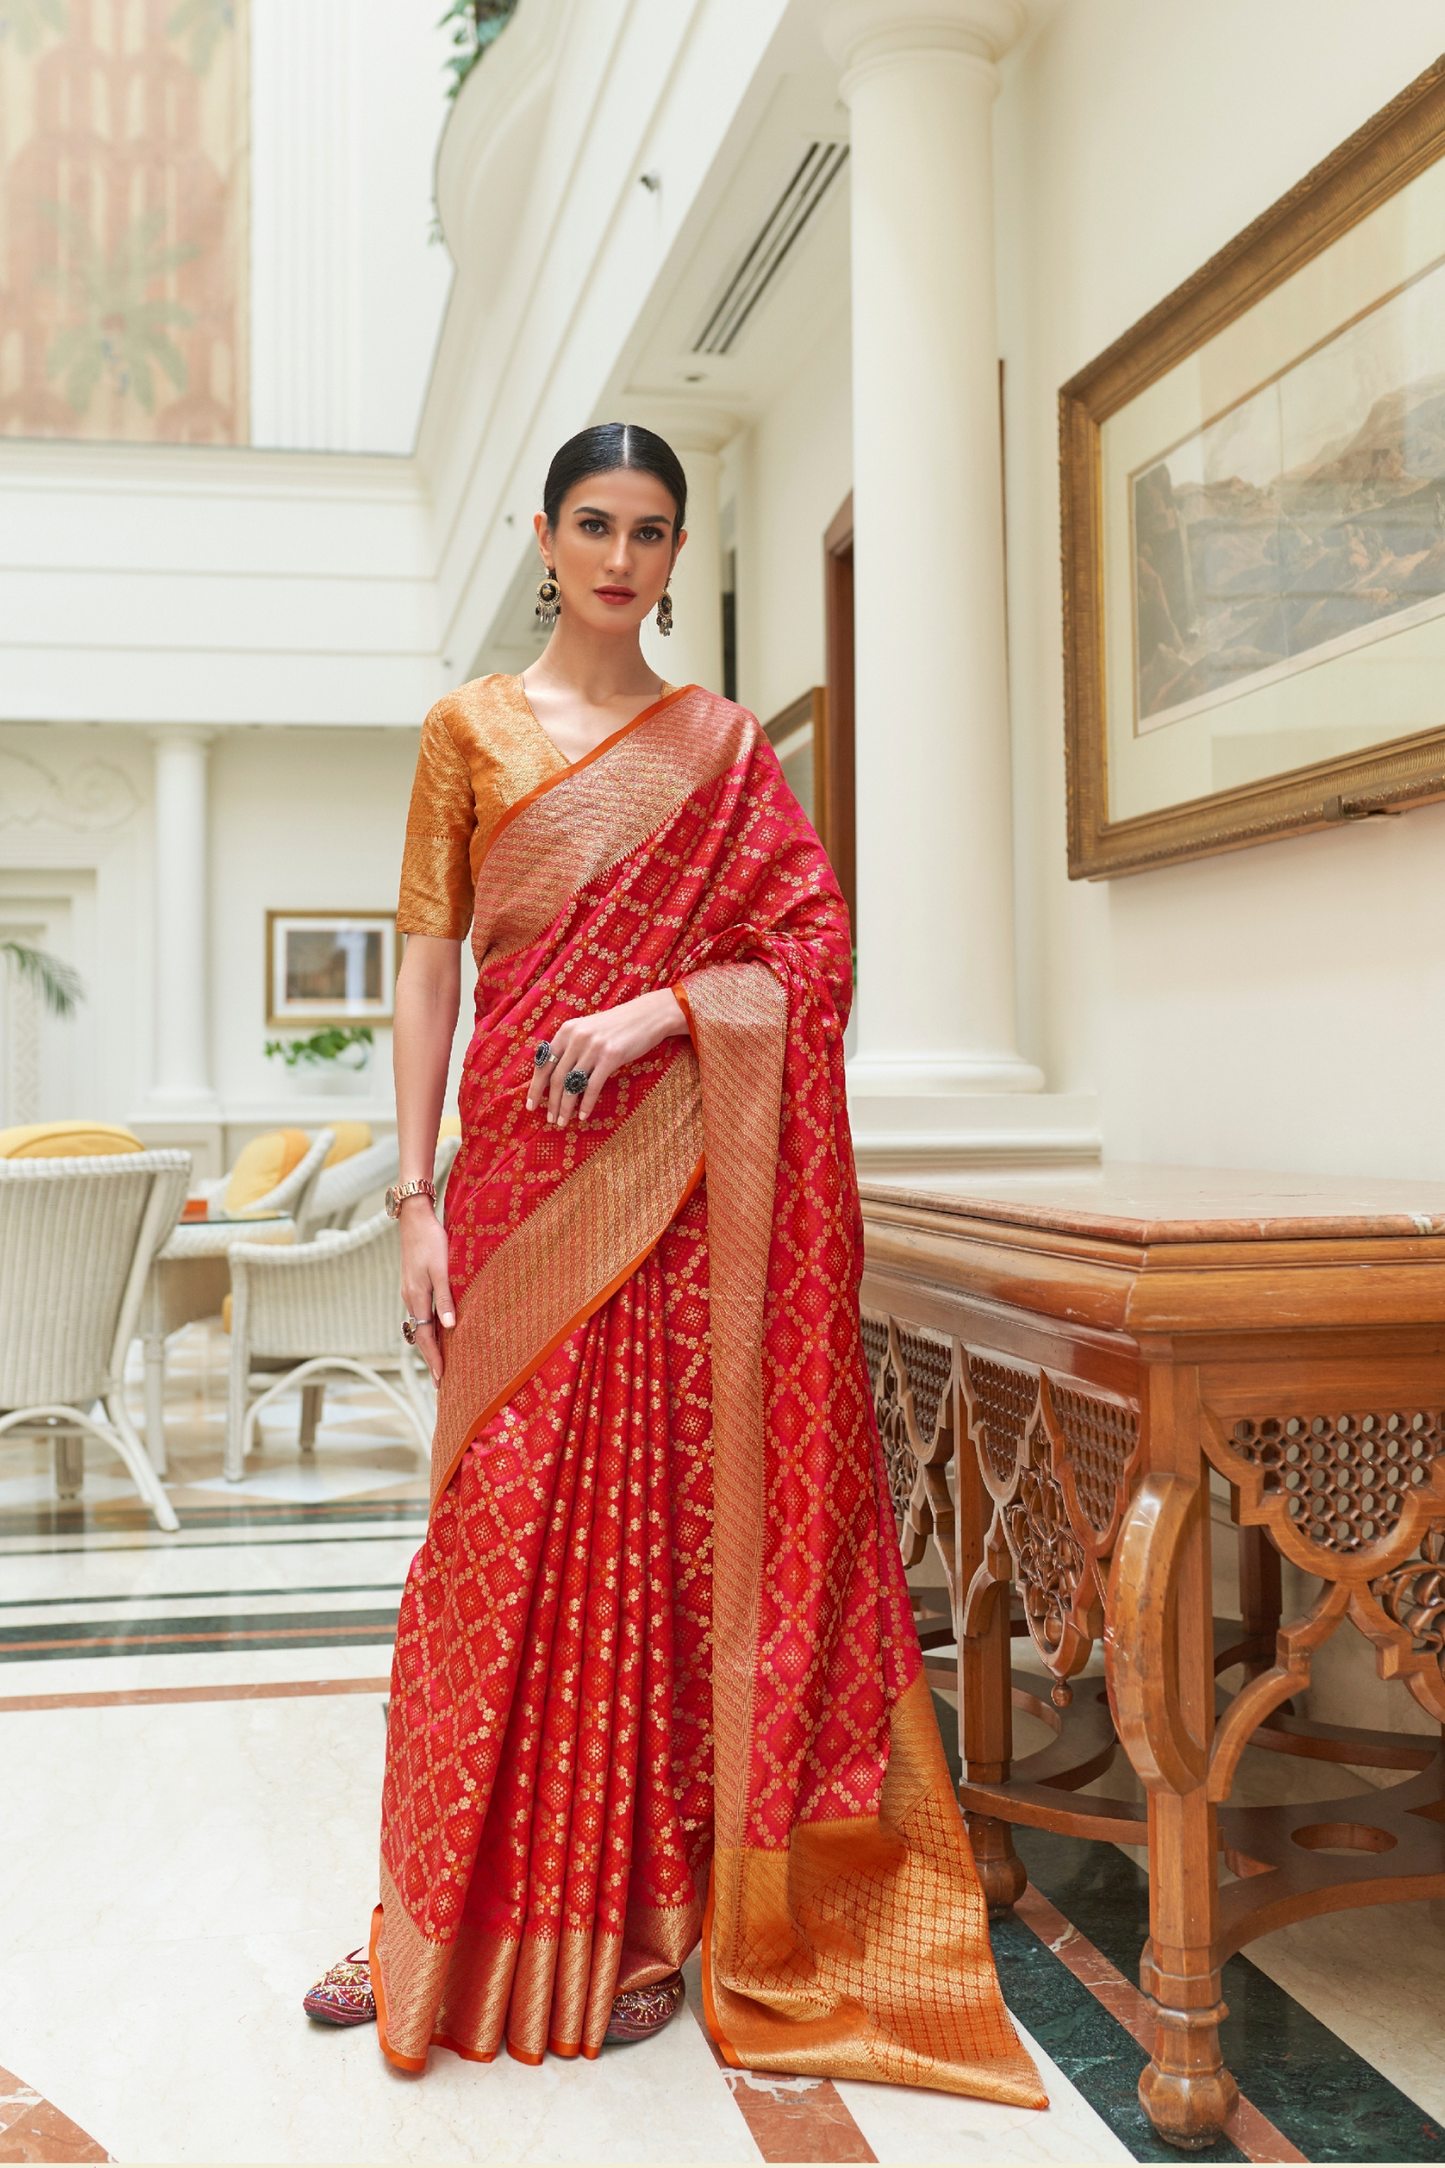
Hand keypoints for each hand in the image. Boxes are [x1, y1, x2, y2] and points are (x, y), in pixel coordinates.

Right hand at [399, 1196, 453, 1382]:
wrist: (414, 1218)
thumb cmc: (431, 1240)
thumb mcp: (442, 1269)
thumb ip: (446, 1298)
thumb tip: (450, 1327)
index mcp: (417, 1297)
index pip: (426, 1337)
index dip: (434, 1359)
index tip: (441, 1379)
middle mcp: (410, 1298)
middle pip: (420, 1336)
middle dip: (430, 1358)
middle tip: (440, 1381)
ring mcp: (410, 1292)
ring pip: (419, 1325)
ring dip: (429, 1345)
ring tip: (439, 1362)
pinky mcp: (413, 1284)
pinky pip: (420, 1314)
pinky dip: (428, 1329)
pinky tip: (437, 1331)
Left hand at [527, 988, 688, 1129]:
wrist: (647, 1015)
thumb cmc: (617, 1027)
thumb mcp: (588, 1030)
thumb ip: (571, 1046)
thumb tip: (555, 1075)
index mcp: (566, 1031)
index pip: (543, 1063)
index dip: (535, 1087)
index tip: (531, 1105)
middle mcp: (576, 1038)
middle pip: (556, 1077)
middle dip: (551, 1102)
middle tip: (551, 1120)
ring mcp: (593, 1047)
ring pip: (572, 1084)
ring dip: (566, 1107)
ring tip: (563, 1122)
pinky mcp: (610, 1056)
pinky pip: (592, 1086)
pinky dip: (585, 1104)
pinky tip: (583, 1116)